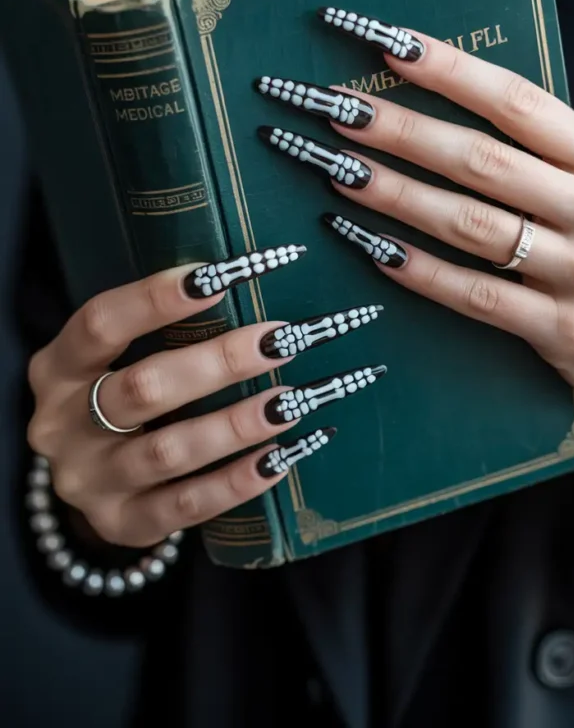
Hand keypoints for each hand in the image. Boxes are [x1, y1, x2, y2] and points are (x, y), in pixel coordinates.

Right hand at [27, 249, 381, 547]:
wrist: (86, 475)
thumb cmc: (114, 391)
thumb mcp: (114, 356)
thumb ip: (160, 328)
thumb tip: (245, 280)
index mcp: (57, 369)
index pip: (101, 324)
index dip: (157, 298)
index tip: (221, 275)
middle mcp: (62, 425)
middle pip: (144, 389)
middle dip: (218, 362)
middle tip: (280, 340)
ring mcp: (90, 481)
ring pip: (169, 452)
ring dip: (236, 425)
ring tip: (291, 400)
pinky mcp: (123, 524)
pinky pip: (187, 506)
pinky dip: (237, 481)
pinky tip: (281, 456)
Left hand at [259, 12, 573, 436]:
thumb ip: (542, 154)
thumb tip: (443, 106)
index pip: (517, 102)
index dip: (450, 72)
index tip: (389, 44)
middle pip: (480, 159)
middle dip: (401, 130)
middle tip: (336, 110)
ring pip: (468, 224)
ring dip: (395, 195)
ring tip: (338, 170)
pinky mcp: (562, 330)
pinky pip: (474, 295)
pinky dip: (419, 270)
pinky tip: (372, 249)